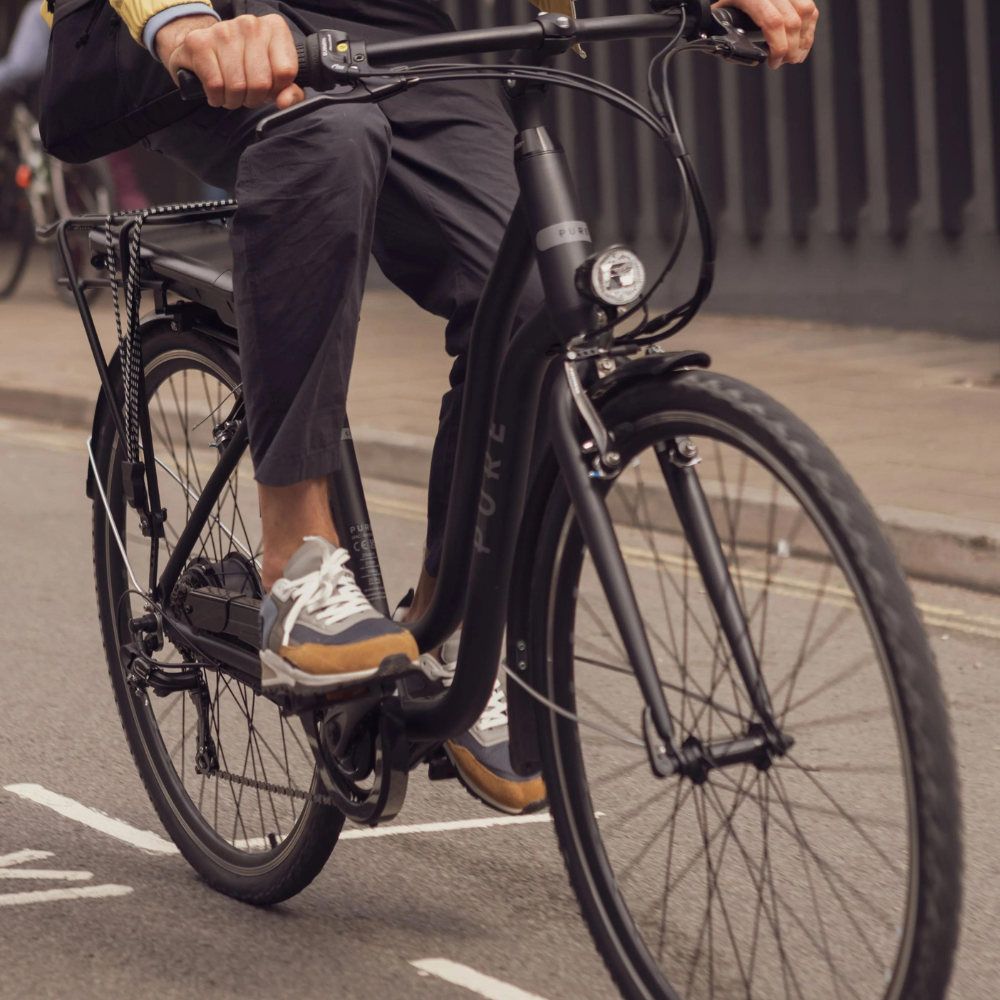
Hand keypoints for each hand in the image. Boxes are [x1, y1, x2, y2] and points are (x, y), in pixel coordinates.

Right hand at [156, 13, 305, 109]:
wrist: (205, 48)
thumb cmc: (246, 65)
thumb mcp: (275, 78)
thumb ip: (291, 92)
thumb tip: (285, 101)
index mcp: (275, 29)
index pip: (286, 72)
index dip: (277, 90)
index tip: (268, 89)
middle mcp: (251, 25)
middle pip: (261, 83)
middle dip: (254, 99)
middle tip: (247, 95)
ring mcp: (224, 30)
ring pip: (237, 86)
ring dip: (234, 100)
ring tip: (232, 93)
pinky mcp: (200, 42)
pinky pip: (215, 85)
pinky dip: (217, 97)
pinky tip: (217, 92)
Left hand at [712, 0, 818, 67]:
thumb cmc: (722, 6)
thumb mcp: (716, 20)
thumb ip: (727, 40)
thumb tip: (750, 58)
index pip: (773, 22)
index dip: (778, 47)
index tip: (774, 62)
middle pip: (792, 20)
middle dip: (792, 48)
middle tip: (785, 62)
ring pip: (806, 11)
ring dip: (804, 38)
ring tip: (795, 56)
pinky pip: (809, 6)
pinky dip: (808, 27)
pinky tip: (802, 42)